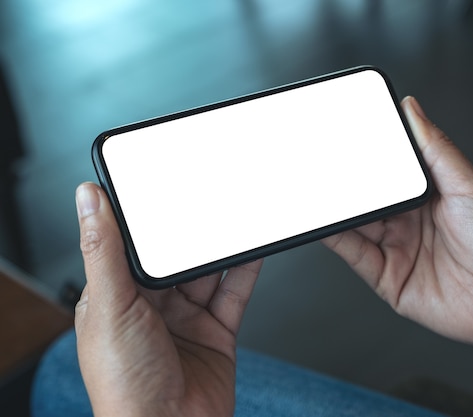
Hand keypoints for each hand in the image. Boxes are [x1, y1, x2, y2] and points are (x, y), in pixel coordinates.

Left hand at [74, 182, 262, 416]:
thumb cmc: (126, 385)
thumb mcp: (110, 307)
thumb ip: (104, 252)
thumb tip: (88, 201)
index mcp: (116, 299)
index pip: (131, 247)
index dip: (144, 219)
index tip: (157, 188)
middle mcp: (152, 308)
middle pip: (174, 257)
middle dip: (188, 231)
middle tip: (203, 197)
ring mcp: (186, 320)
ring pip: (206, 272)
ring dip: (219, 246)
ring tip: (232, 215)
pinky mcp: (216, 331)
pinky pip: (234, 292)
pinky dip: (246, 270)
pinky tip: (252, 248)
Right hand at [323, 97, 472, 353]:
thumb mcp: (470, 185)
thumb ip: (435, 148)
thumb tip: (412, 108)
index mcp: (428, 195)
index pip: (386, 170)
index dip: (364, 156)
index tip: (341, 139)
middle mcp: (409, 221)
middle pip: (366, 197)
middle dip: (342, 183)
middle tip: (319, 164)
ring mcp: (398, 249)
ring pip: (355, 225)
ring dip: (335, 209)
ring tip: (313, 190)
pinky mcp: (389, 279)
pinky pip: (355, 255)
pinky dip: (335, 239)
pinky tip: (324, 223)